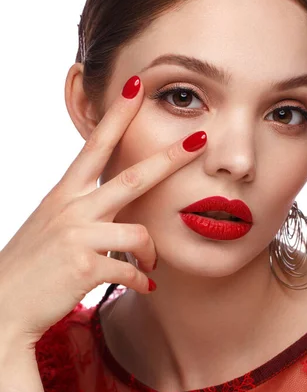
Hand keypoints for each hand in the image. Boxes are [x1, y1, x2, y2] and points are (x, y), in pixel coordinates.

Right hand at [0, 75, 206, 351]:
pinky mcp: (85, 266)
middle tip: (201, 140)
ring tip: (150, 265)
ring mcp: (77, 236)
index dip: (118, 114)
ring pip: (140, 233)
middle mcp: (71, 208)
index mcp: (63, 194)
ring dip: (152, 253)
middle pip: (133, 177)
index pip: (94, 144)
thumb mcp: (52, 226)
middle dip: (170, 158)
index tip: (136, 87)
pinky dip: (141, 280)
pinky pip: (132, 270)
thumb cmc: (32, 266)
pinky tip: (142, 285)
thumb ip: (83, 211)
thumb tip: (116, 210)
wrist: (2, 305)